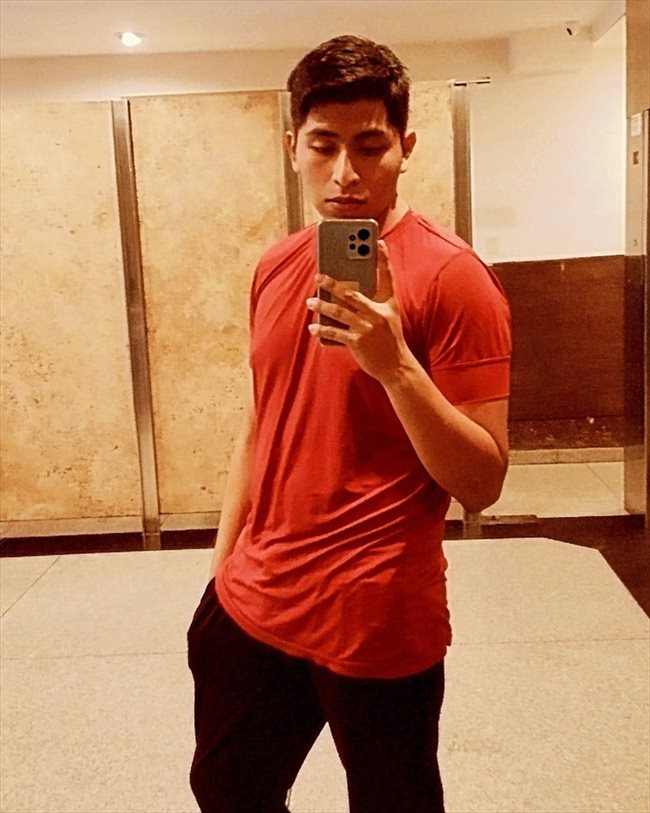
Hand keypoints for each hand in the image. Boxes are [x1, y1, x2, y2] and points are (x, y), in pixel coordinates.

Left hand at [306, 240, 410, 382]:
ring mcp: (368, 328)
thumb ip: (373, 304)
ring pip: (339, 312)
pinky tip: (312, 327)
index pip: (387, 277)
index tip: (378, 242)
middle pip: (352, 293)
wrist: (396, 366)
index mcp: (389, 304)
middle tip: (318, 276)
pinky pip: (335, 332)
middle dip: (333, 284)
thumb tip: (346, 293)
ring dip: (322, 306)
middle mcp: (379, 313)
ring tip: (310, 301)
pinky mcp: (358, 342)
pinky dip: (322, 329)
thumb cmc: (389, 339)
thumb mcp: (388, 317)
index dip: (384, 259)